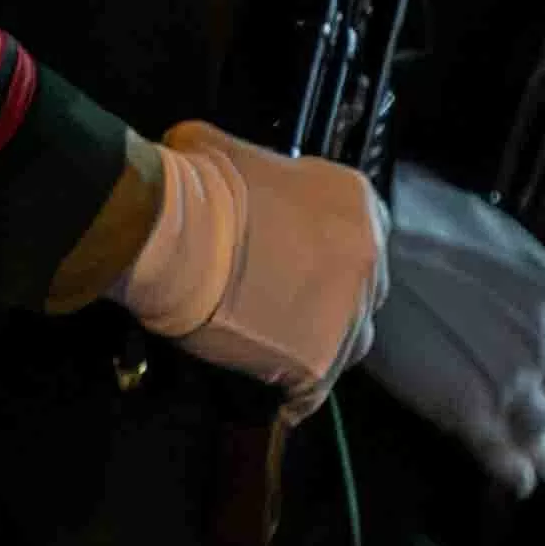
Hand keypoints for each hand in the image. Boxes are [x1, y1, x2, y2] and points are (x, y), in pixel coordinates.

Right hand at [109, 123, 387, 421]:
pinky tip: (273, 396)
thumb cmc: (198, 185)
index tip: (300, 259)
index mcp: (355, 202)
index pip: (363, 234)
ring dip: (319, 343)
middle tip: (284, 301)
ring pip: (348, 342)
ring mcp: (347, 314)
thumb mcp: (225, 149)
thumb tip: (211, 161)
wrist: (177, 236)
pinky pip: (314, 391)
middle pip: (361, 290)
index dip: (329, 251)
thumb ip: (248, 165)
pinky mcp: (318, 362)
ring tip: (277, 346)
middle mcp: (367, 257)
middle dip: (330, 297)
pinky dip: (294, 396)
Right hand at [355, 166, 544, 495]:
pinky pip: (503, 454)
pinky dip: (512, 471)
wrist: (367, 239)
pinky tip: (515, 481)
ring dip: (527, 442)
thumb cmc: (415, 225)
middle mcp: (544, 336)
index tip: (532, 389)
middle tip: (518, 422)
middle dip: (542, 412)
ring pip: (535, 428)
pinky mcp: (471, 407)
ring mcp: (511, 376)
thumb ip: (517, 280)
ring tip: (516, 456)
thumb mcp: (483, 235)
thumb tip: (534, 317)